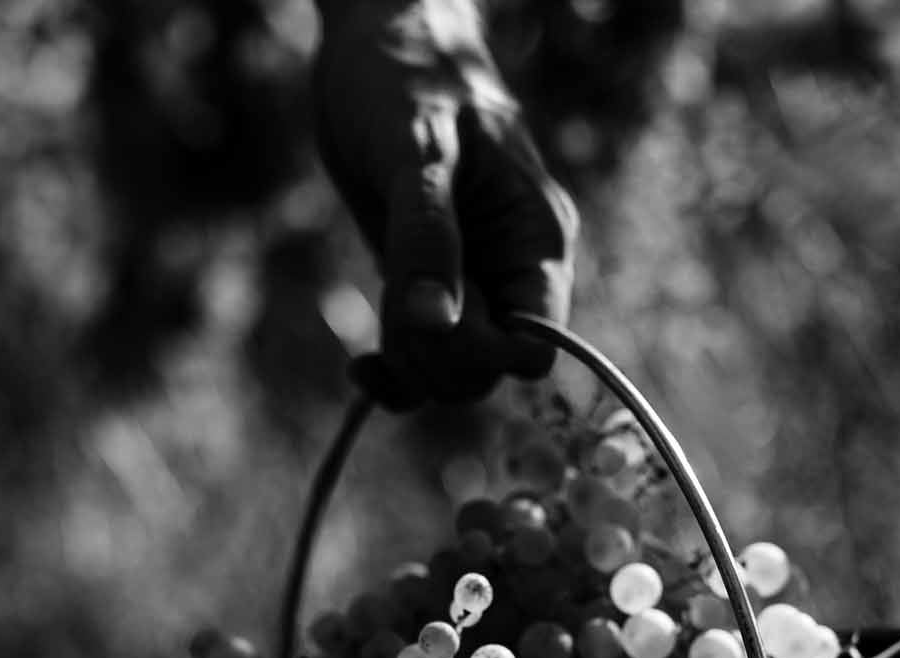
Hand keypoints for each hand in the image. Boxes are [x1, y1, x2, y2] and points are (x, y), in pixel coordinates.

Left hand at [314, 0, 578, 407]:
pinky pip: (429, 358)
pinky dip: (397, 372)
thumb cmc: (404, 80)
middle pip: (494, 369)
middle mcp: (515, 270)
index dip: (483, 353)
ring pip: (459, 371)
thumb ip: (426, 238)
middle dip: (439, 358)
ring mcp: (475, 281)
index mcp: (537, 240)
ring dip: (412, 367)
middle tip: (390, 310)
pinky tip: (362, 366)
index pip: (536, 346)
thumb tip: (436, 326)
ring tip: (372, 333)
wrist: (377, 43)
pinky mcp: (435, 287)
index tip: (432, 322)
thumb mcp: (415, 152)